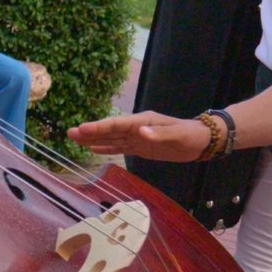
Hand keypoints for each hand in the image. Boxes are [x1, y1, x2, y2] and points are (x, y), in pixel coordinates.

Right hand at [68, 112, 211, 161]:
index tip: (82, 129)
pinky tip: (93, 149)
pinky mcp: (140, 147)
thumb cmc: (190, 136)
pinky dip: (106, 148)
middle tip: (69, 133)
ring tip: (74, 139)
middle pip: (109, 130)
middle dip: (90, 131)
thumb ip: (158, 135)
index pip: (117, 125)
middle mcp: (136, 127)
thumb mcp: (177, 136)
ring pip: (111, 138)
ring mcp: (137, 137)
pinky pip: (119, 147)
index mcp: (143, 122)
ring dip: (93, 139)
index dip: (99, 128)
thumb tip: (140, 132)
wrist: (201, 141)